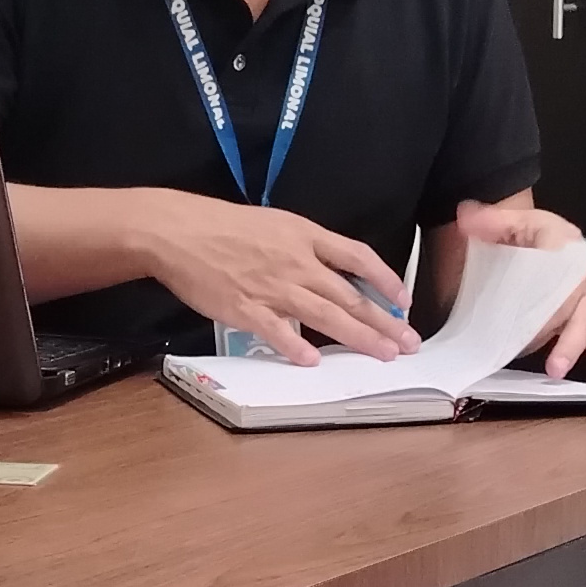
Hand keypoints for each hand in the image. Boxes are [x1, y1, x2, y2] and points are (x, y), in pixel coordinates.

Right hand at [133, 193, 416, 363]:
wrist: (177, 231)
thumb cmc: (222, 226)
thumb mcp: (275, 224)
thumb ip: (305, 248)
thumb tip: (332, 273)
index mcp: (304, 236)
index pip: (358, 257)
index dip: (386, 280)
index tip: (403, 301)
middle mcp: (296, 262)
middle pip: (350, 295)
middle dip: (384, 321)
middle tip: (408, 342)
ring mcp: (272, 287)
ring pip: (325, 315)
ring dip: (358, 337)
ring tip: (383, 354)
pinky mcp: (245, 308)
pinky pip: (276, 331)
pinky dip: (295, 346)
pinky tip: (313, 362)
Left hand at [450, 196, 585, 382]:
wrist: (531, 238)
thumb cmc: (523, 232)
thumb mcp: (504, 220)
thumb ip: (486, 220)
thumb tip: (467, 218)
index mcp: (564, 240)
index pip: (560, 263)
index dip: (545, 285)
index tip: (528, 303)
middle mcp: (580, 270)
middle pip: (571, 300)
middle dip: (553, 323)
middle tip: (532, 341)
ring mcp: (583, 298)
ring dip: (571, 346)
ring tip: (555, 367)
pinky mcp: (583, 317)